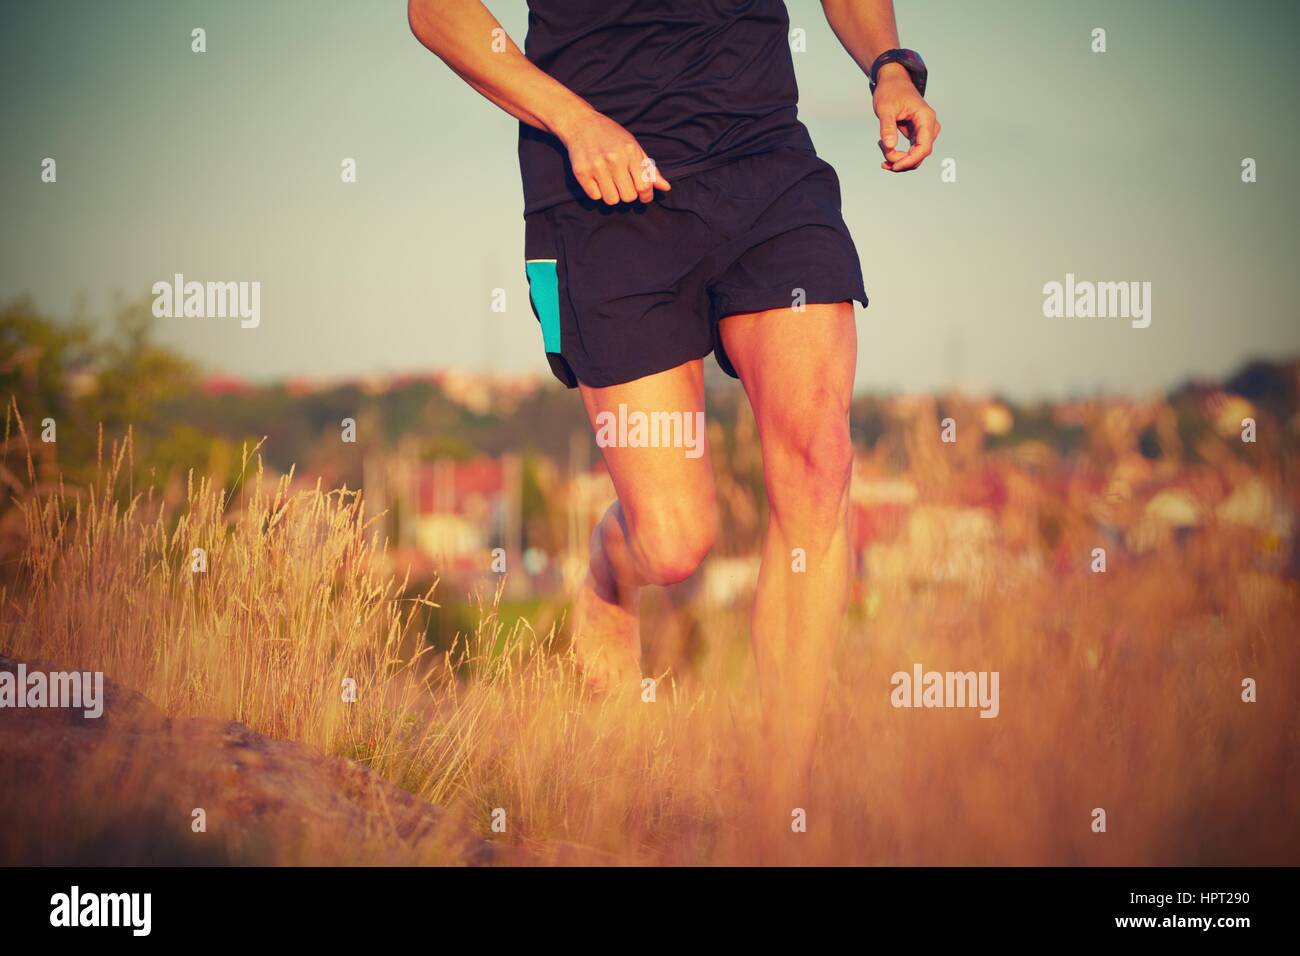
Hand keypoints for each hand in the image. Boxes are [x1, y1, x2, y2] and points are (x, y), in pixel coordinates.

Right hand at [555, 108, 671, 204]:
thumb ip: (649, 168)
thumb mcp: (633, 146)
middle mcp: (614, 159)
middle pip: (628, 197)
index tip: (644, 196)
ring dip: (613, 195)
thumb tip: (665, 188)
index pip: (644, 186)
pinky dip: (598, 192)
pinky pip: (595, 197)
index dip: (646, 196)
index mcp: (630, 152)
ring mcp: (597, 166)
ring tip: (610, 182)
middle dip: (628, 194)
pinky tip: (597, 179)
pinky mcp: (581, 173)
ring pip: (612, 200)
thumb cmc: (611, 135)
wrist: (581, 123)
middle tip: (624, 185)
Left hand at [873, 63, 939, 171]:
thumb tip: (890, 147)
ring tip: (881, 146)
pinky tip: (885, 149)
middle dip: (901, 160)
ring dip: (899, 159)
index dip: (909, 160)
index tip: (893, 166)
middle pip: (920, 154)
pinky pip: (911, 152)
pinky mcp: (918, 134)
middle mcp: (929, 126)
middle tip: (881, 150)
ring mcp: (925, 131)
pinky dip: (898, 155)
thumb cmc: (890, 91)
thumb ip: (887, 127)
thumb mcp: (885, 108)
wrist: (893, 81)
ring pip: (916, 156)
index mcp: (926, 118)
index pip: (924, 147)